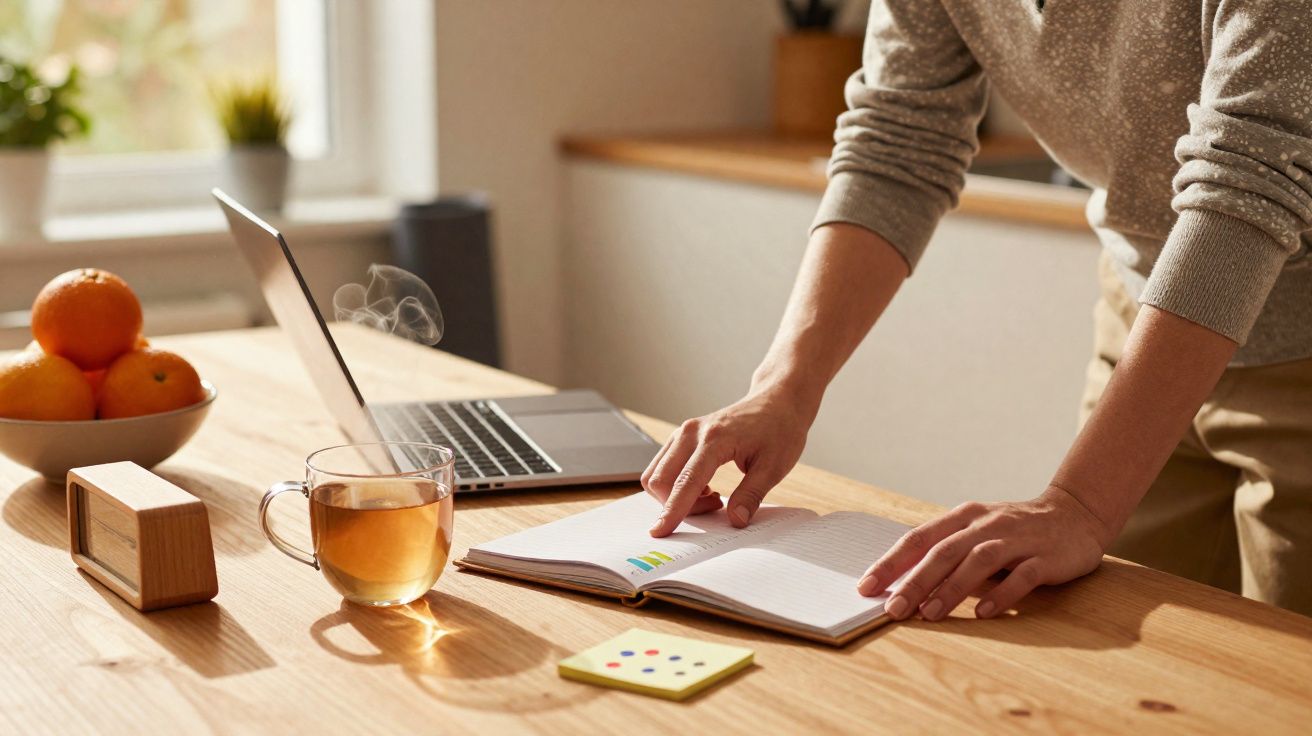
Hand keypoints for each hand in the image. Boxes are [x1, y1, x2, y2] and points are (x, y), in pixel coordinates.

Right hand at [642, 386, 812, 536]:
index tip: (660, 533)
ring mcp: (684, 432)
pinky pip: (664, 466)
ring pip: (656, 473)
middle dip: (675, 506)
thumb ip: (751, 496)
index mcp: (714, 439)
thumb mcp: (773, 467)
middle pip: (659, 479)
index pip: (685, 482)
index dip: (672, 511)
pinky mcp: (682, 436)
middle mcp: (691, 433)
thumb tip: (735, 521)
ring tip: (710, 496)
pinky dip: (675, 484)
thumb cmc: (778, 430)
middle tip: (714, 508)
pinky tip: (704, 485)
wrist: (776, 401)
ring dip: (674, 496)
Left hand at [856, 485, 1114, 620]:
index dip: (892, 562)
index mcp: (963, 517)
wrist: (1076, 514)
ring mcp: (1017, 539)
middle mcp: (986, 525)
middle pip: (944, 551)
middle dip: (915, 581)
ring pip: (979, 561)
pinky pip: (1022, 576)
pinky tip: (983, 613)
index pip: (920, 538)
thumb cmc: (1015, 530)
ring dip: (952, 588)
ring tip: (930, 614)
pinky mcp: (1046, 557)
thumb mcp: (976, 532)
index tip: (866, 587)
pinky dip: (1002, 594)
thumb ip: (946, 552)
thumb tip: (901, 582)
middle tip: (893, 609)